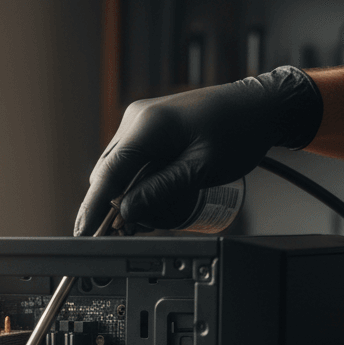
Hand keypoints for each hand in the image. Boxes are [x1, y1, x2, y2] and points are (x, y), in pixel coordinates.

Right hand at [75, 66, 322, 235]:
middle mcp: (137, 119)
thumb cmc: (239, 132)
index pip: (109, 173)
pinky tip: (141, 203)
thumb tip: (126, 213)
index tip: (84, 234)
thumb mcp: (200, 169)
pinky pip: (128, 162)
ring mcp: (139, 122)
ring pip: (115, 169)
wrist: (260, 106)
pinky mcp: (147, 129)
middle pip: (106, 173)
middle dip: (105, 207)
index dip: (94, 208)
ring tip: (132, 224)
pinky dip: (130, 184)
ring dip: (119, 197)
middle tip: (110, 238)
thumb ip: (159, 191)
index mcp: (148, 125)